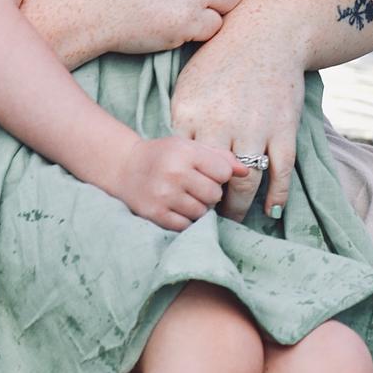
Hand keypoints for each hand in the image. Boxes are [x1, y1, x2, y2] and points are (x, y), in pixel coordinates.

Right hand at [109, 135, 245, 230]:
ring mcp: (164, 195)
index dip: (219, 175)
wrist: (125, 167)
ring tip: (186, 197)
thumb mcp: (189, 147)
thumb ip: (220, 157)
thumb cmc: (164, 155)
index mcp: (185, 152)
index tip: (208, 174)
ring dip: (198, 208)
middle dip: (210, 193)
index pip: (223, 172)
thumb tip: (247, 171)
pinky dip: (186, 220)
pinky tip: (177, 207)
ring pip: (202, 212)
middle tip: (196, 187)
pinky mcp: (156, 214)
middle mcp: (175, 173)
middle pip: (214, 195)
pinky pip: (186, 226)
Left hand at [171, 5, 304, 221]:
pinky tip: (272, 210)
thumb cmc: (222, 56)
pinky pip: (280, 173)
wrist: (267, 31)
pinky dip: (277, 196)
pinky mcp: (284, 129)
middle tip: (208, 215)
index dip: (182, 184)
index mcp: (190, 110)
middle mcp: (221, 122)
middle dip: (209, 203)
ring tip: (235, 217)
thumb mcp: (189, 81)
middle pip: (209, 180)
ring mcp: (255, 127)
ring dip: (240, 208)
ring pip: (245, 183)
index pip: (180, 163)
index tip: (183, 196)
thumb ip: (181, 118)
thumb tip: (171, 155)